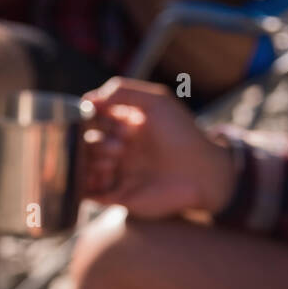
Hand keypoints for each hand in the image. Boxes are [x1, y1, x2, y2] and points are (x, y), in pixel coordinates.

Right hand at [82, 79, 235, 218]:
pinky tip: (98, 177)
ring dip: (92, 162)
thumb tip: (88, 99)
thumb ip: (123, 92)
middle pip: (88, 142)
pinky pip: (91, 193)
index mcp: (126, 125)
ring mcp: (119, 173)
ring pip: (86, 166)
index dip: (92, 117)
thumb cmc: (183, 134)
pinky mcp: (120, 196)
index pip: (94, 119)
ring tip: (114, 162)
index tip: (99, 118)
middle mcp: (120, 149)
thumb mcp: (156, 101)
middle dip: (95, 142)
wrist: (202, 174)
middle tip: (120, 146)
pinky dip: (85, 186)